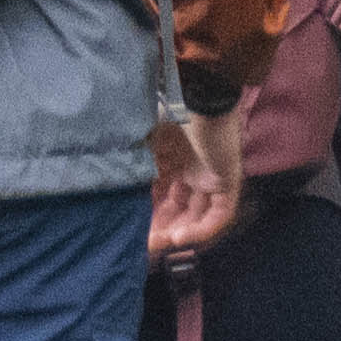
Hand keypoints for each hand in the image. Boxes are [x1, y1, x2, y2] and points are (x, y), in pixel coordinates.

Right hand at [146, 102, 244, 259]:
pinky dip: (201, 230)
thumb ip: (133, 169)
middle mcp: (195, 170)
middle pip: (181, 210)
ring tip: (161, 243)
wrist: (197, 95)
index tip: (134, 233)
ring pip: (199, 216)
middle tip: (146, 245)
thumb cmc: (168, 113)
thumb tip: (112, 193)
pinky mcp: (228, 182)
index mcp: (175, 158)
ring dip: (181, 233)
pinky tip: (181, 237)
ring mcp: (213, 177)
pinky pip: (219, 215)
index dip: (149, 216)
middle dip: (163, 229)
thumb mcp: (142, 145)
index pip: (163, 197)